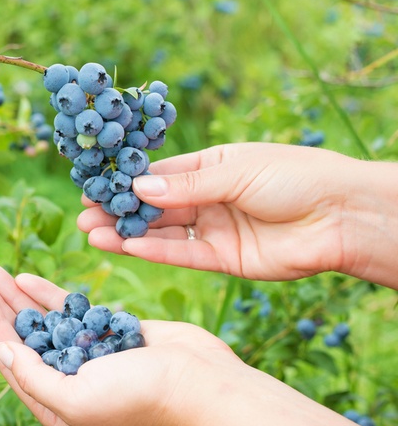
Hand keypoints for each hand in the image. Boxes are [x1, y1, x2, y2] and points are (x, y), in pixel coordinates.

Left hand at [0, 264, 397, 425]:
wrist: (202, 384)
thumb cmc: (141, 397)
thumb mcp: (76, 397)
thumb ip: (34, 376)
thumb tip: (3, 348)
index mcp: (54, 406)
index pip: (9, 356)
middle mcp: (67, 382)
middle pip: (21, 336)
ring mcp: (88, 356)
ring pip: (42, 321)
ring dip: (17, 296)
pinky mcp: (108, 334)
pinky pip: (70, 312)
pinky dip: (48, 295)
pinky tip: (26, 277)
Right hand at [78, 143, 365, 281]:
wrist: (340, 217)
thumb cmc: (295, 177)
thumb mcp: (236, 171)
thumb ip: (187, 184)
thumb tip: (139, 186)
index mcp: (213, 166)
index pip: (161, 174)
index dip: (128, 181)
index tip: (96, 185)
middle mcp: (209, 198)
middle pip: (156, 206)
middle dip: (120, 210)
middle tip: (85, 215)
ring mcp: (214, 229)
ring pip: (162, 232)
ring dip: (128, 233)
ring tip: (92, 233)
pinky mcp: (223, 259)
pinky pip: (182, 255)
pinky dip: (154, 251)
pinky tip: (125, 247)